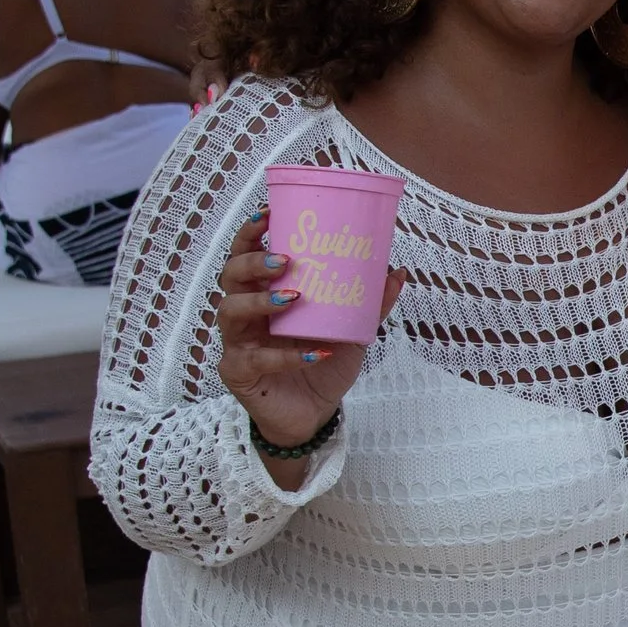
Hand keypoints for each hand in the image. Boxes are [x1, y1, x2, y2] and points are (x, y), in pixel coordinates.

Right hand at [215, 221, 403, 474]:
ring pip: (230, 311)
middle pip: (230, 276)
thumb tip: (397, 270)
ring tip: (293, 296)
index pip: (245, 255)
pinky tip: (315, 352)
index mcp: (262, 293)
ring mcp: (237, 342)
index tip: (267, 214)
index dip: (250, 234)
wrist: (314, 413)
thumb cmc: (323, 361)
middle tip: (284, 259)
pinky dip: (287, 355)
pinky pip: (257, 360)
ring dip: (261, 300)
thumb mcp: (350, 330)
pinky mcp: (239, 373)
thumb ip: (369, 302)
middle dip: (253, 262)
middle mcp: (243, 313)